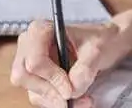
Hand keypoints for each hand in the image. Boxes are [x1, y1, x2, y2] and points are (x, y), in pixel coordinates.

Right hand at [11, 19, 131, 107]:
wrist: (106, 45)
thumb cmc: (100, 39)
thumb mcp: (97, 49)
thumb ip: (85, 68)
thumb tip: (72, 88)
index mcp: (40, 30)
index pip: (34, 60)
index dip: (51, 77)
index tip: (70, 88)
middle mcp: (29, 46)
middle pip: (24, 76)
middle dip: (50, 91)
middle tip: (72, 97)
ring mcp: (30, 64)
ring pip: (33, 91)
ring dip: (57, 100)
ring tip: (83, 100)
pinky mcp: (37, 80)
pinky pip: (41, 98)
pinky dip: (58, 102)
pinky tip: (77, 101)